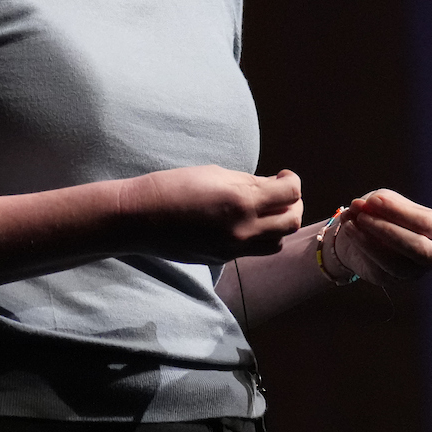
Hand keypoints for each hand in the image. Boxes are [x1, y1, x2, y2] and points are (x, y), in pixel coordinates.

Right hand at [126, 166, 303, 261]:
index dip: (291, 181)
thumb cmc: (172, 186)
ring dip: (278, 225)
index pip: (291, 193)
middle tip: (280, 194)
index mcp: (242, 199)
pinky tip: (242, 224)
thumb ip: (248, 183)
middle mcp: (244, 227)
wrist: (138, 218)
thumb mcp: (214, 173)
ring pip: (277, 241)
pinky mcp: (222, 258)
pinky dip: (258, 237)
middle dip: (293, 204)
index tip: (281, 176)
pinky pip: (254, 250)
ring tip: (266, 212)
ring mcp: (234, 247)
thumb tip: (270, 188)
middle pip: (292, 221)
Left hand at [332, 189, 431, 282]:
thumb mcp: (385, 202)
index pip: (426, 223)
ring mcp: (412, 271)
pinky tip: (349, 231)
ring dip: (369, 240)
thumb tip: (362, 205)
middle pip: (417, 247)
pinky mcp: (390, 280)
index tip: (373, 200)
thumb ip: (378, 201)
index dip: (399, 211)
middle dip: (387, 230)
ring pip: (395, 261)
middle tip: (361, 215)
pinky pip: (377, 266)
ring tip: (350, 222)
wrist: (364, 237)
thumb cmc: (383, 215)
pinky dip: (360, 246)